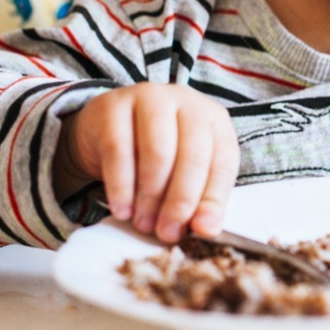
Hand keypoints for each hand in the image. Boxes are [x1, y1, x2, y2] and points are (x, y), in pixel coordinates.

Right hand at [53, 83, 239, 241]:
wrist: (105, 128)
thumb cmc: (154, 152)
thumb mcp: (184, 171)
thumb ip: (199, 198)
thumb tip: (206, 229)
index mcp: (213, 118)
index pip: (223, 159)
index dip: (214, 198)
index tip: (202, 230)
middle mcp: (186, 102)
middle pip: (193, 154)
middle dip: (181, 200)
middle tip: (168, 232)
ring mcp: (150, 98)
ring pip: (158, 152)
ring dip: (151, 196)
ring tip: (144, 223)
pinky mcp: (113, 106)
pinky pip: (119, 150)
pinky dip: (121, 186)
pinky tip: (122, 208)